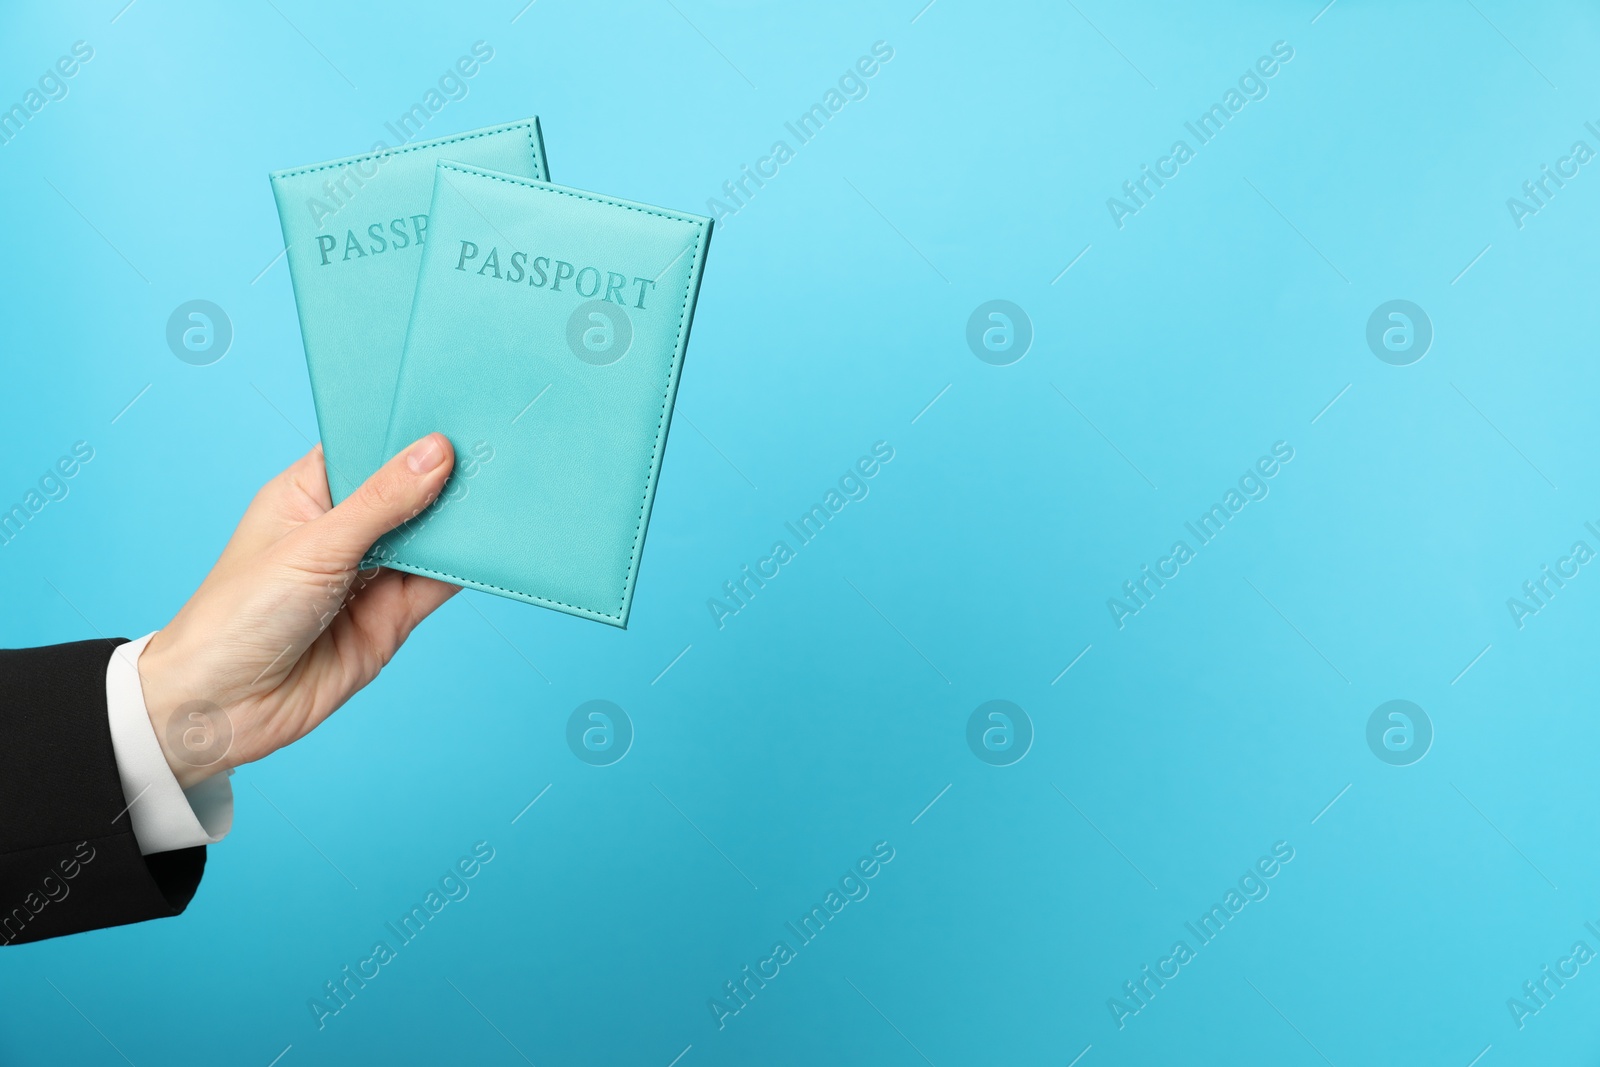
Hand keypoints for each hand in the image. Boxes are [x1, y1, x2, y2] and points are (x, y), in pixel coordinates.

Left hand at [136, 434, 459, 787]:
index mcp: (308, 496)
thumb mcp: (314, 547)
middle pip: (404, 493)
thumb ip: (381, 503)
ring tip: (501, 490)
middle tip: (491, 447)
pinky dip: (464, 568)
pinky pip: (437, 584)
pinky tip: (492, 544)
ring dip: (458, 523)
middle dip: (442, 476)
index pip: (365, 449)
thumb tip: (436, 453)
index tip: (454, 411)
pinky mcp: (392, 618)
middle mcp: (341, 532)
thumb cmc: (237, 617)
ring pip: (426, 538)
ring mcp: (369, 576)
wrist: (223, 710)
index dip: (405, 432)